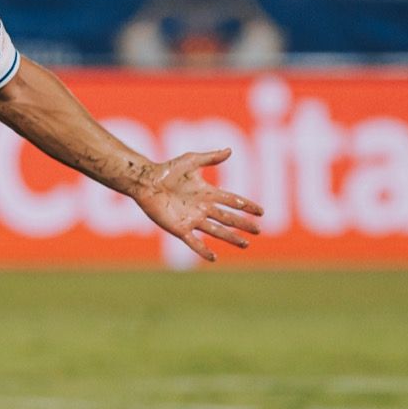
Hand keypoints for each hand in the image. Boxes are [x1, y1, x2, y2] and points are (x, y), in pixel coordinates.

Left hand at [132, 149, 263, 261]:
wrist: (146, 182)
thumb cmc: (167, 170)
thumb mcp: (191, 161)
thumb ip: (210, 157)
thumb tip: (230, 150)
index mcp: (208, 192)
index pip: (233, 200)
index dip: (247, 205)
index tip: (261, 212)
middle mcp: (203, 207)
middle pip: (228, 218)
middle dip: (243, 224)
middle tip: (258, 230)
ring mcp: (192, 219)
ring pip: (216, 231)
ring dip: (231, 238)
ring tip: (245, 244)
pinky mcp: (179, 228)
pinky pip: (193, 242)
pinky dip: (203, 250)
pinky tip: (213, 258)